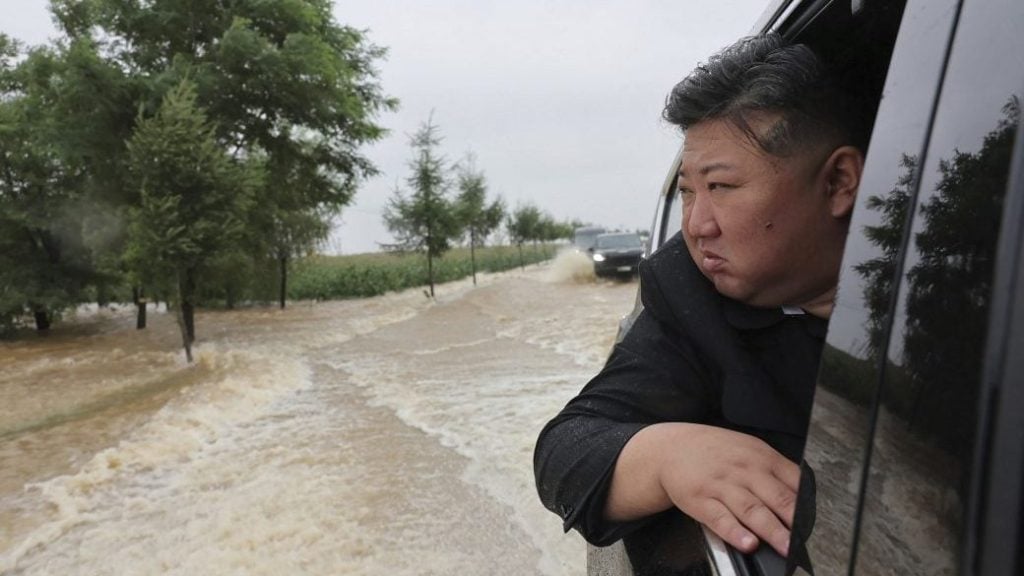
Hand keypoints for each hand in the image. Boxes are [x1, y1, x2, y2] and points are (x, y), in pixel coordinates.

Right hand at [658, 424, 799, 555]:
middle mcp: (744, 471)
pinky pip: (720, 519)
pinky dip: (735, 532)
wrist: (672, 447)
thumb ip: (776, 471)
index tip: (814, 525)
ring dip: (771, 530)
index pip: (793, 482)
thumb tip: (804, 497)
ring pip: (751, 510)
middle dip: (794, 522)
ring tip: (784, 547)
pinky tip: (746, 543)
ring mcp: (722, 485)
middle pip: (776, 497)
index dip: (807, 506)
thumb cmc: (715, 452)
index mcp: (761, 458)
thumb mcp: (749, 450)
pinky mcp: (701, 500)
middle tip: (805, 541)